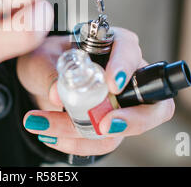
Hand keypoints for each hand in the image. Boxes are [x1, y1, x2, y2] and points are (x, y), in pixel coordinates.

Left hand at [17, 29, 174, 155]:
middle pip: (153, 103)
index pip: (130, 51)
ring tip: (44, 125)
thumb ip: (49, 74)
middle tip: (104, 126)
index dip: (126, 67)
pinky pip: (103, 142)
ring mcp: (121, 104)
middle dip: (133, 120)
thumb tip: (57, 95)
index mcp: (111, 46)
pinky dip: (76, 143)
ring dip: (84, 134)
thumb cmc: (44, 61)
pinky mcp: (110, 125)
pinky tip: (50, 135)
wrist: (37, 82)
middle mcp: (125, 76)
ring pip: (121, 128)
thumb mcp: (40, 61)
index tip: (112, 84)